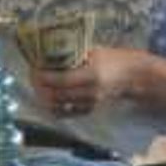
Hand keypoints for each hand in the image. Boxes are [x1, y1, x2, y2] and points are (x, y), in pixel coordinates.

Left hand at [34, 44, 152, 116]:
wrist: (132, 77)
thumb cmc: (113, 59)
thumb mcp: (94, 52)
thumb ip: (73, 55)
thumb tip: (48, 52)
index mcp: (92, 75)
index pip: (60, 79)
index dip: (43, 76)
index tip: (34, 68)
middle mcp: (90, 92)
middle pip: (56, 95)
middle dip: (40, 87)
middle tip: (33, 77)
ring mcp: (90, 103)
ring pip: (58, 106)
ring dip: (44, 97)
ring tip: (38, 87)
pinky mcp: (90, 110)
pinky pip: (66, 113)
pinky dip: (54, 107)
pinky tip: (48, 98)